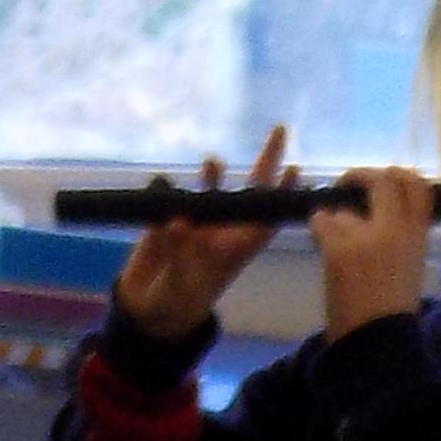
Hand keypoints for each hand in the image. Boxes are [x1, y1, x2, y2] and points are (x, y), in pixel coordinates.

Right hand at [111, 128, 294, 337]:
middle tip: (281, 130)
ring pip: (211, 190)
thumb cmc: (176, 304)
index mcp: (234, 248)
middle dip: (265, 162)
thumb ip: (180, 252)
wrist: (144, 310)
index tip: (296, 169)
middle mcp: (220, 230)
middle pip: (248, 192)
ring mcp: (193, 222)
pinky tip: (162, 182)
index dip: (280, 196)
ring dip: (213, 174)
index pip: (264, 219)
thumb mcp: (182, 283)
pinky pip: (168, 197)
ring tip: (212, 162)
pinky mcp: (163, 220)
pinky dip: (165, 188)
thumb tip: (179, 219)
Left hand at [314, 166, 435, 341]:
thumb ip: (400, 234)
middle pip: (382, 181)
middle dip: (358, 178)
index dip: (401, 175)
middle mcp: (396, 229)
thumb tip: (377, 211)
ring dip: (335, 223)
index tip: (386, 175)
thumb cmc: (392, 308)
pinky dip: (318, 230)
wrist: (374, 339)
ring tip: (338, 250)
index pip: (419, 187)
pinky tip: (322, 247)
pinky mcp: (337, 248)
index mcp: (419, 236)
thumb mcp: (411, 264)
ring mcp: (366, 237)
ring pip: (342, 210)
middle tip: (345, 184)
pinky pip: (321, 221)